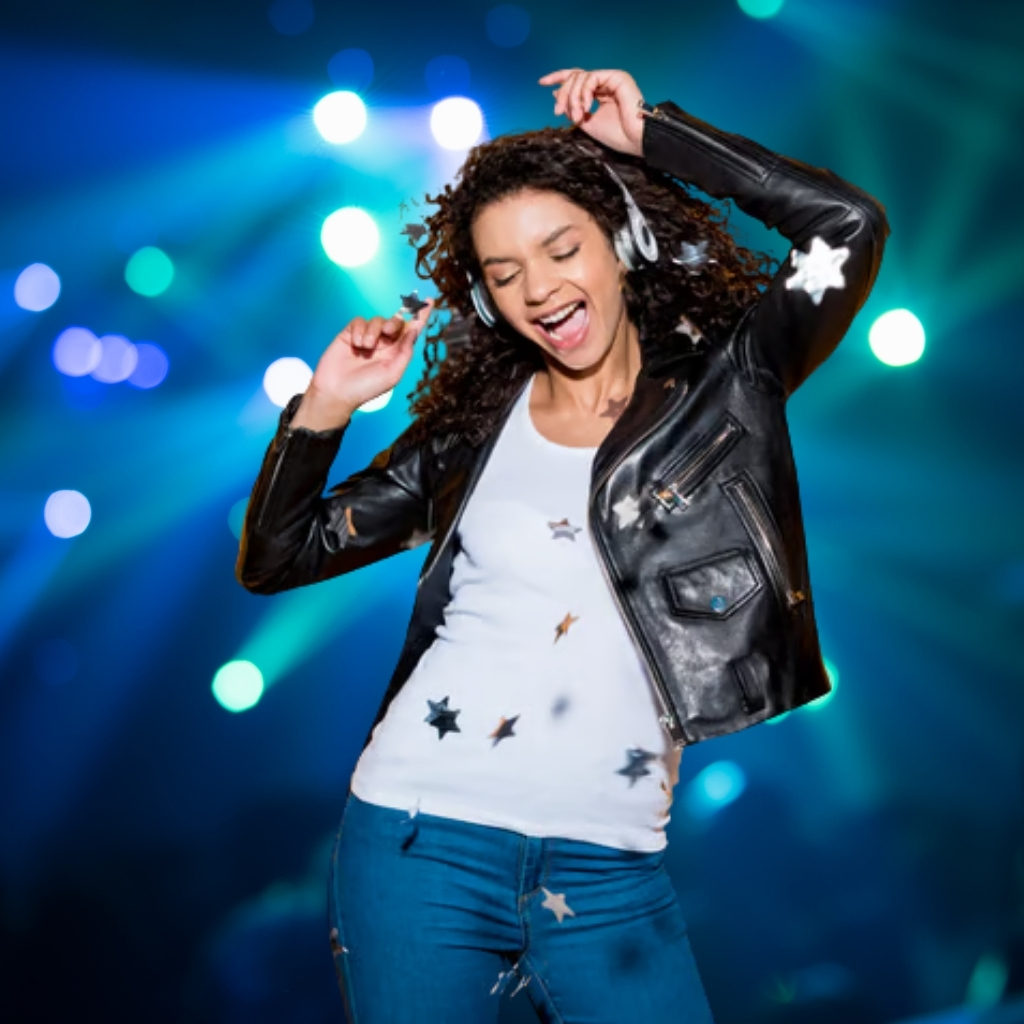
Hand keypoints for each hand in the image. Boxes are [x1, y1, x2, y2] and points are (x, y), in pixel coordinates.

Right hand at [293, 300, 433, 429]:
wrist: (337, 391)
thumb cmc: (366, 388)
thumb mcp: (392, 373)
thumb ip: (405, 351)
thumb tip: (414, 330)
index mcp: (396, 353)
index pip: (411, 331)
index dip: (420, 316)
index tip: (429, 300)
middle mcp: (384, 344)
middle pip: (395, 321)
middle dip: (393, 323)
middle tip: (387, 332)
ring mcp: (367, 337)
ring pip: (376, 320)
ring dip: (373, 332)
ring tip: (365, 347)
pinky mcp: (350, 333)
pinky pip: (359, 321)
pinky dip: (359, 330)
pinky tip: (355, 344)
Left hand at [538, 68, 644, 156]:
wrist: (635, 141)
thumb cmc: (617, 136)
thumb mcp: (586, 123)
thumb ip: (572, 109)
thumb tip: (556, 94)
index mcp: (598, 93)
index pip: (576, 80)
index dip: (558, 78)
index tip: (542, 83)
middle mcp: (604, 83)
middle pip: (575, 77)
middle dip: (563, 94)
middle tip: (559, 112)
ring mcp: (611, 79)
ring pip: (581, 77)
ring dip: (573, 97)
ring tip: (577, 115)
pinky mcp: (617, 77)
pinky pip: (591, 77)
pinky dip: (584, 92)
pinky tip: (586, 107)